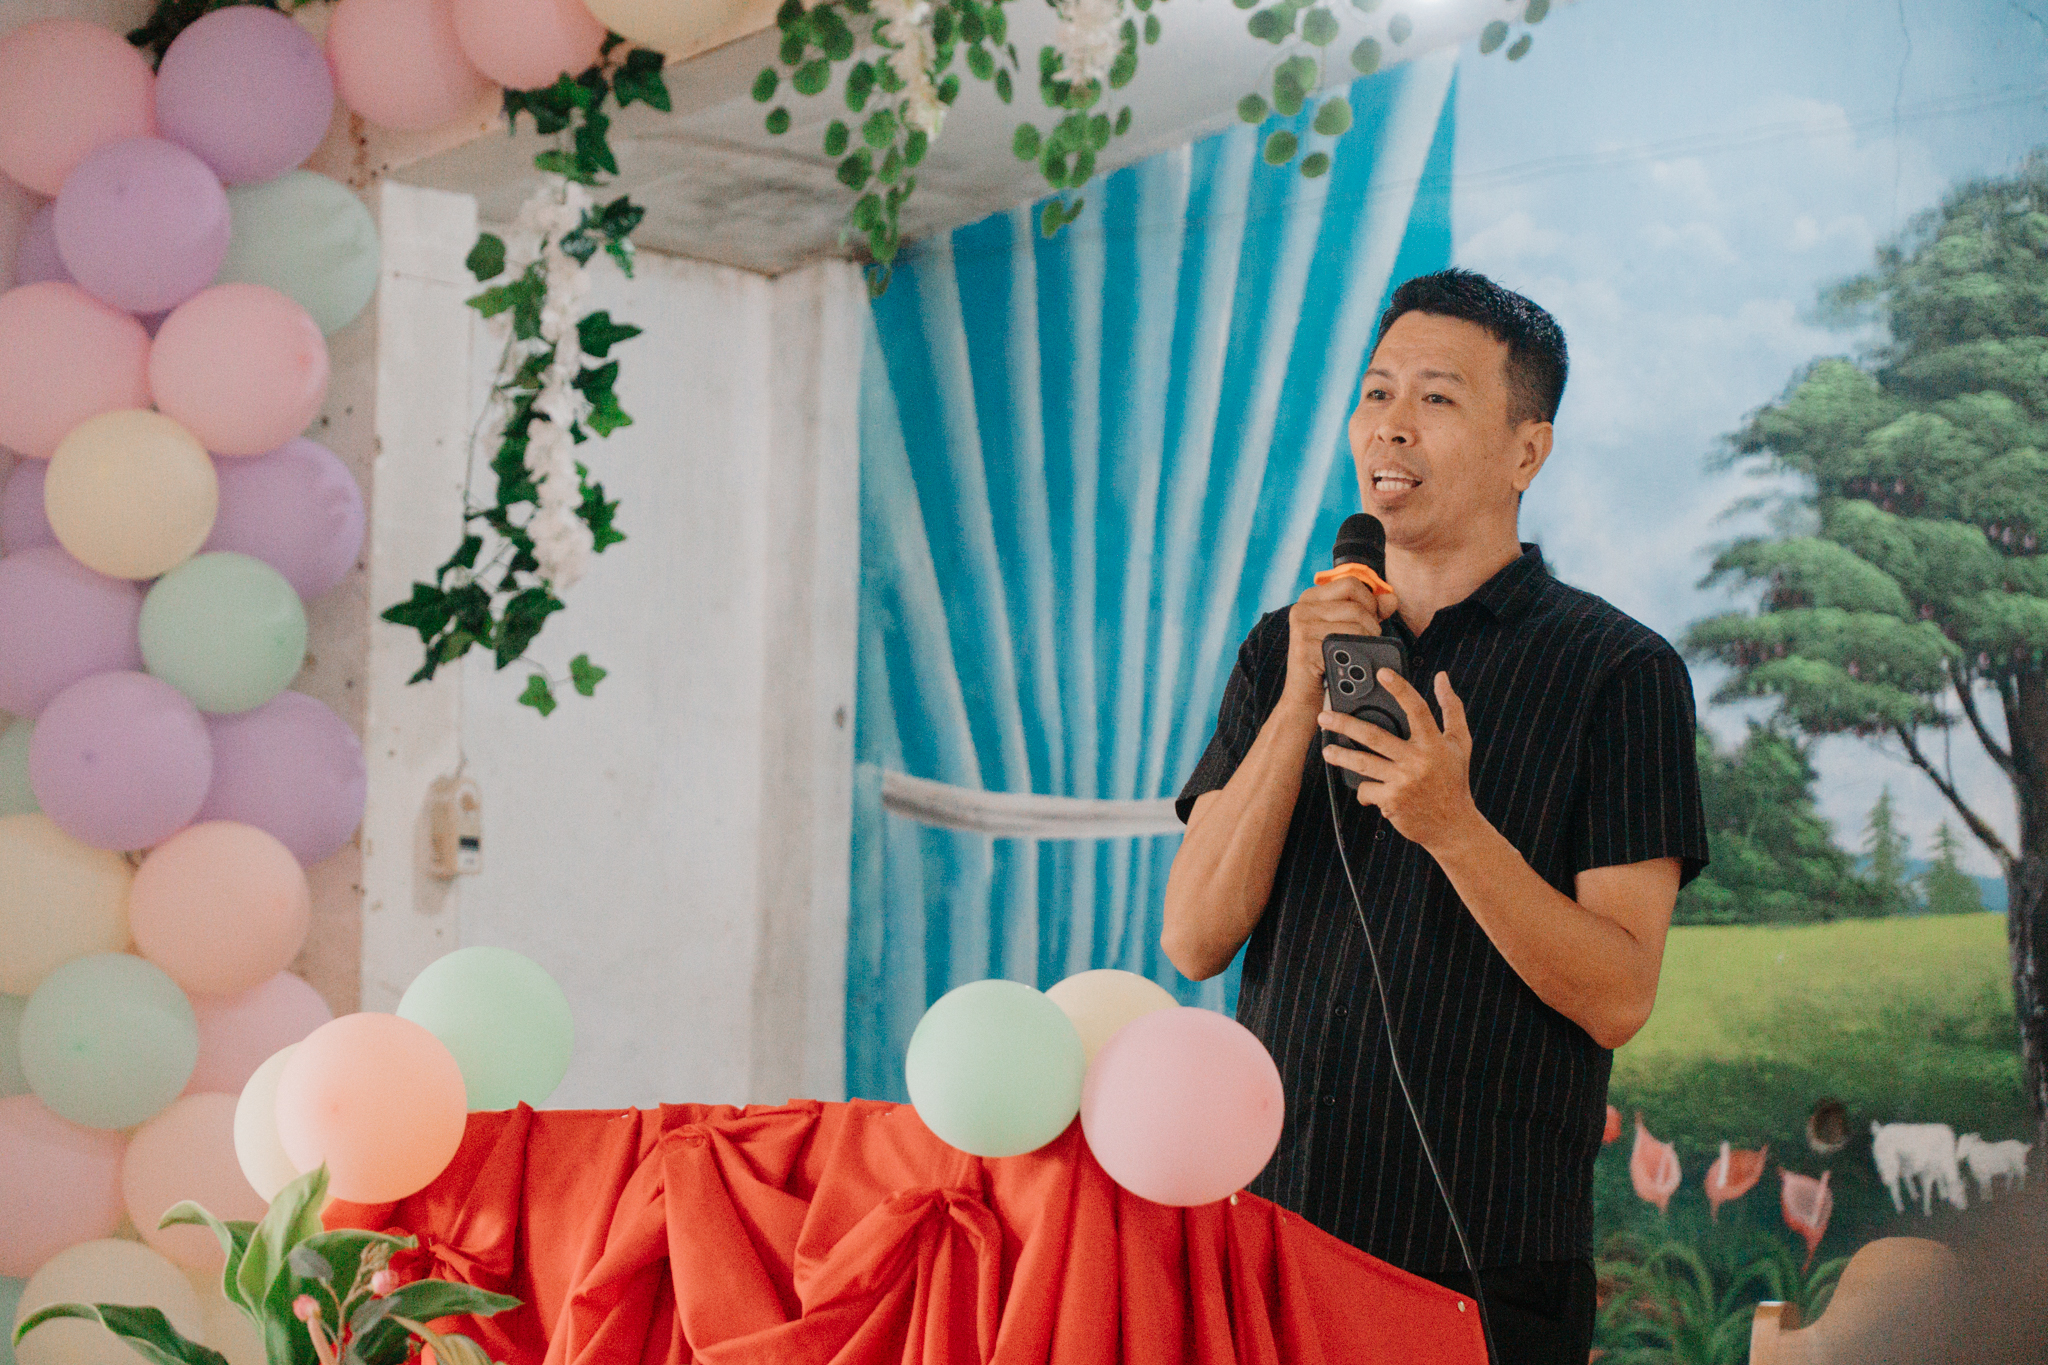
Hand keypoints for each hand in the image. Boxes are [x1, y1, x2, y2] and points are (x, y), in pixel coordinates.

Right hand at [1283, 578, 1398, 710]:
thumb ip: (1370, 610)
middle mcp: (1301, 608)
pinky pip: (1349, 642)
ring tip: (1362, 651)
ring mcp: (1301, 628)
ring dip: (1368, 639)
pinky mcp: (1305, 647)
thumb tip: (1392, 599)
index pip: (1350, 583)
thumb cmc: (1328, 659)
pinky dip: (1358, 652)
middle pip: (1356, 605)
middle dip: (1372, 624)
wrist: (1304, 694)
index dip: (1369, 600)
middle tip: (1369, 640)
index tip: (1371, 618)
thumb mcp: (1347, 628)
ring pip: (1356, 623)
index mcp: (1310, 597)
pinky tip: (1353, 660)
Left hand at [1319, 670, 1478, 849]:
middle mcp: (1418, 760)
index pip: (1417, 709)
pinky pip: (1366, 790)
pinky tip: (1368, 792)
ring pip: (1363, 764)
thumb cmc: (1454, 780)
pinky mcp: (1391, 802)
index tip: (1382, 673)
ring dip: (1341, 757)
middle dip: (1345, 725)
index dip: (1400, 689)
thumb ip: (1451, 708)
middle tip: (1324, 716)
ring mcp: (1404, 782)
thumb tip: (1442, 677)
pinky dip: (1364, 791)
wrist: (1453, 827)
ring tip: (1327, 751)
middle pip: (1375, 736)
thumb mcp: (1460, 743)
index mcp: (1435, 743)